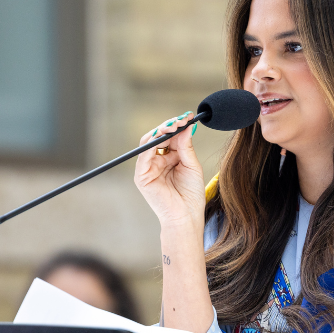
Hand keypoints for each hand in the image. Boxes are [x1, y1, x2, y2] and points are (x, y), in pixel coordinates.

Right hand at [134, 112, 204, 229]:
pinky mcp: (141, 176)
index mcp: (169, 159)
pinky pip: (144, 155)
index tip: (189, 116)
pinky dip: (152, 143)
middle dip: (170, 125)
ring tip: (175, 124)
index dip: (178, 125)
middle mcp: (157, 162)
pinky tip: (163, 134)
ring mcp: (148, 168)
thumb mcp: (191, 165)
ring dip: (161, 131)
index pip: (169, 137)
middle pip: (158, 137)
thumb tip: (186, 126)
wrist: (186, 216)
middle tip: (182, 119)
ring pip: (149, 142)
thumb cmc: (191, 195)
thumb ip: (186, 146)